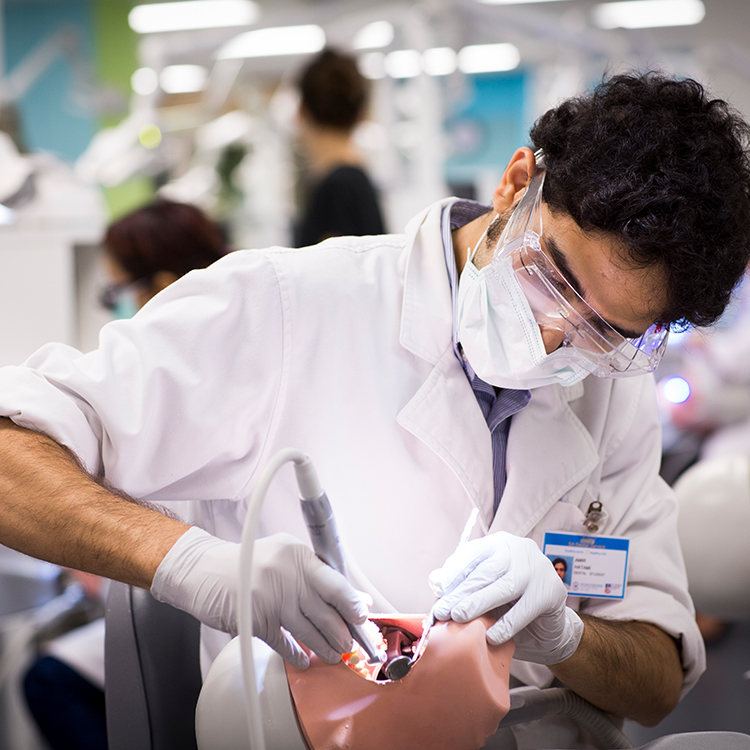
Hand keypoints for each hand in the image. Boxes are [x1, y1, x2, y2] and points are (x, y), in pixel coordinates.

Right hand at [151, 527, 368, 669]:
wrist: (204, 570)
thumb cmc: (249, 562)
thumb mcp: (286, 555)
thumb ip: (318, 574)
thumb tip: (354, 597)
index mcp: (298, 556)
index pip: (335, 583)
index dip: (352, 604)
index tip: (362, 617)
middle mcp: (287, 575)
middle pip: (325, 612)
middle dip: (342, 633)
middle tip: (349, 643)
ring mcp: (270, 599)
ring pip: (308, 631)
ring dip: (325, 647)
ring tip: (334, 655)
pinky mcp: (256, 621)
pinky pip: (284, 644)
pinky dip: (296, 655)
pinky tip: (304, 660)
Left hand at [428, 531, 582, 663]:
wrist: (549, 624)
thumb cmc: (510, 603)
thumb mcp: (484, 589)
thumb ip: (462, 582)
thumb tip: (435, 579)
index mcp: (500, 544)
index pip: (473, 554)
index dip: (454, 572)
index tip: (438, 591)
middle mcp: (520, 550)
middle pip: (486, 571)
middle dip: (461, 592)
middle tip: (442, 610)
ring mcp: (538, 568)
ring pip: (503, 587)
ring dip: (478, 603)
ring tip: (459, 617)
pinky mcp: (551, 591)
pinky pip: (524, 609)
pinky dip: (506, 624)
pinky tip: (491, 636)